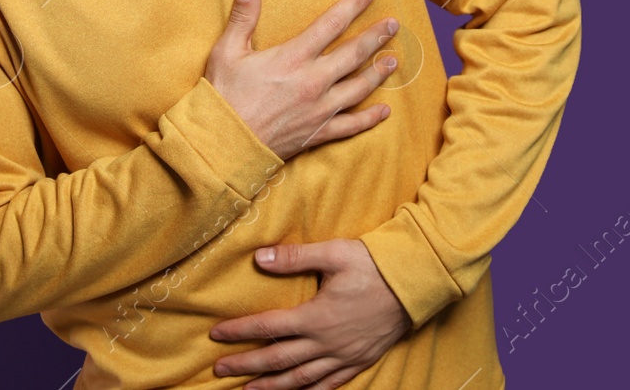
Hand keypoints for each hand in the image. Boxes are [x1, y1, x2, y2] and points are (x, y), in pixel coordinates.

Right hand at [204, 0, 399, 160]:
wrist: (222, 143)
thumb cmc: (224, 95)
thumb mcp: (227, 51)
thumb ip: (243, 16)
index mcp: (293, 58)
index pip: (331, 24)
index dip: (353, 5)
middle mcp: (313, 82)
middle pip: (354, 54)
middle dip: (376, 36)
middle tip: (394, 24)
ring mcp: (319, 109)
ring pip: (358, 88)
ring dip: (378, 73)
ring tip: (394, 61)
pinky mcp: (318, 133)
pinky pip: (351, 125)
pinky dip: (370, 118)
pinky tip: (384, 110)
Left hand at [207, 239, 412, 388]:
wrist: (414, 284)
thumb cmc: (373, 265)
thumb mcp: (333, 253)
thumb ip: (294, 258)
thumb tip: (259, 257)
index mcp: (316, 316)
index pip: (268, 326)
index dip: (240, 331)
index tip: (216, 334)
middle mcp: (326, 342)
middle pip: (278, 359)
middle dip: (246, 366)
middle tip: (220, 371)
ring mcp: (343, 356)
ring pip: (301, 379)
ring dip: (272, 387)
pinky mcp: (359, 361)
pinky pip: (330, 385)